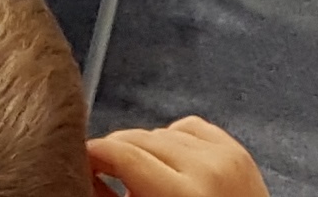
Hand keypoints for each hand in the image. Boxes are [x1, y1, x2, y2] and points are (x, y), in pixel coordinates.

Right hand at [90, 119, 267, 196]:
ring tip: (142, 176)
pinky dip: (175, 140)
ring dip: (145, 148)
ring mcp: (225, 156)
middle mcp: (206, 169)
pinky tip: (171, 163)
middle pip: (139, 138)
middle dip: (116, 152)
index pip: (122, 153)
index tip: (80, 158)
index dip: (93, 152)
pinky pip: (189, 127)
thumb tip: (86, 175)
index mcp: (181, 195)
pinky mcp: (237, 151)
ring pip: (161, 131)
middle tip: (103, 170)